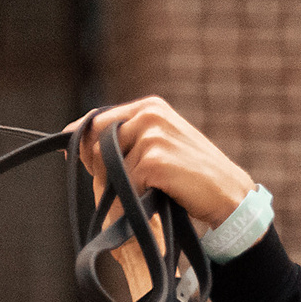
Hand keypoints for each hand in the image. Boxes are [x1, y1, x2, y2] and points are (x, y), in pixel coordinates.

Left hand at [77, 97, 253, 227]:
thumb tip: (72, 139)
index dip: (85, 146)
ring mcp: (152, 135)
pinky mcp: (154, 159)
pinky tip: (160, 193)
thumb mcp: (156, 145)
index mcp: (148, 107)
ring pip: (106, 165)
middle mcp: (149, 115)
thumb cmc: (187, 173)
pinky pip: (124, 182)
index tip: (89, 164)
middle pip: (94, 142)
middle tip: (127, 182)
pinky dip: (136, 193)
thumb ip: (120, 138)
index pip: (94, 121)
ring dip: (122, 183)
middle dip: (99, 165)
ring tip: (152, 186)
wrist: (228, 194)